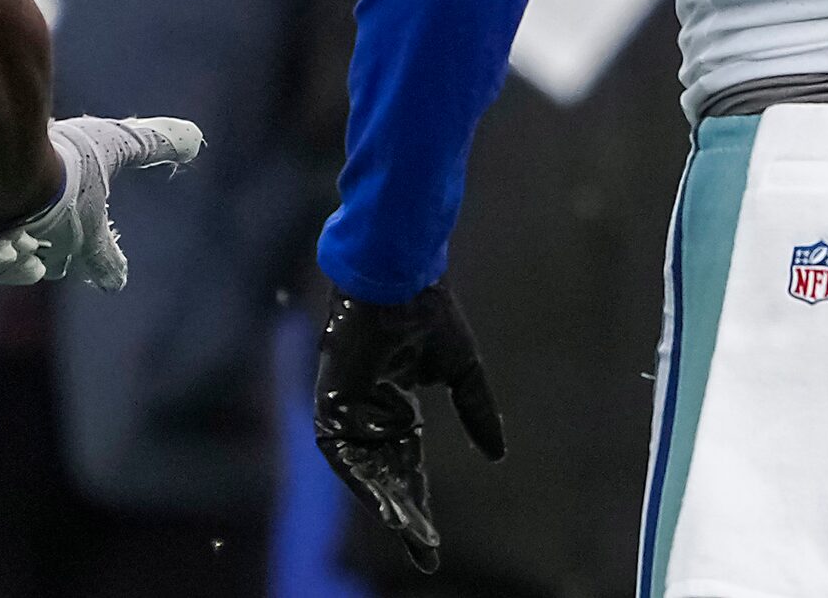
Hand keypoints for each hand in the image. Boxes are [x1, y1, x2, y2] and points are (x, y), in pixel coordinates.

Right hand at [17, 116, 204, 290]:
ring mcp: (5, 255)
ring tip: (18, 223)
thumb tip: (196, 139)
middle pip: (58, 265)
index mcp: (86, 242)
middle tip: (61, 240)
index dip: (112, 269)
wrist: (0, 174)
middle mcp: (48, 258)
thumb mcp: (117, 146)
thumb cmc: (67, 166)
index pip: (106, 264)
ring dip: (17, 244)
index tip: (116, 280)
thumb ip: (155, 144)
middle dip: (61, 254)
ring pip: (15, 258)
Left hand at [315, 286, 504, 572]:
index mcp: (395, 405)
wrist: (401, 273)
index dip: (420, 503)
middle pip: (387, 477)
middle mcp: (368, 413)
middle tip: (427, 552)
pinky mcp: (328, 399)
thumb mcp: (462, 370)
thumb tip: (498, 455)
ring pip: (364, 471)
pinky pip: (341, 451)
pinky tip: (383, 502)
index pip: (407, 466)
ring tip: (410, 533)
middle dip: (407, 514)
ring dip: (386, 503)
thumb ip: (477, 410)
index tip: (434, 545)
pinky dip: (361, 477)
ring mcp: (347, 408)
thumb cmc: (429, 311)